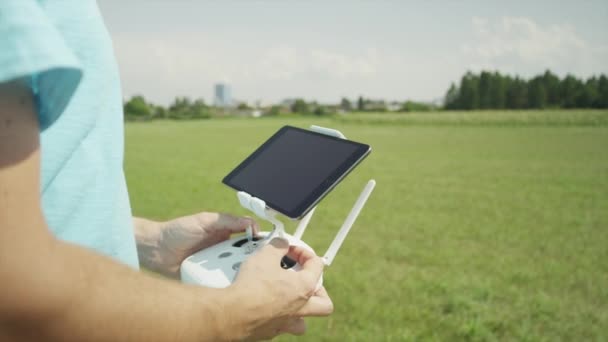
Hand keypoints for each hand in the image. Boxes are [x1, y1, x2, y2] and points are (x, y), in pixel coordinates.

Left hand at [135, 213, 257, 277]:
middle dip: (251, 260)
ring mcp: (215, 265)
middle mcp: (222, 250)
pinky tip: (230, 286)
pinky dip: (225, 283)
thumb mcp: (204, 220)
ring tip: (243, 275)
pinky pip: (220, 282)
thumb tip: (251, 223)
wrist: (154, 250)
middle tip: (257, 264)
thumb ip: (227, 220)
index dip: (258, 241)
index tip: (268, 246)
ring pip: (234, 270)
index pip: (248, 237)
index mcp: (225, 234)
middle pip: (244, 256)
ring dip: (238, 272)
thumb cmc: (177, 231)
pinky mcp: (207, 278)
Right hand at [230, 238, 333, 339]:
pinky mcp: (270, 332)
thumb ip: (278, 246)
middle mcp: (300, 308)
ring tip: (288, 297)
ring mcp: (286, 323)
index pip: (317, 265)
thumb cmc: (251, 286)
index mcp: (304, 288)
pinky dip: (277, 316)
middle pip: (324, 303)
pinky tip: (265, 306)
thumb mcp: (266, 255)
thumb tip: (281, 243)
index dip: (304, 252)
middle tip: (304, 280)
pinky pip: (281, 326)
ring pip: (303, 321)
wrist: (232, 313)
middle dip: (319, 291)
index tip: (291, 250)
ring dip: (300, 310)